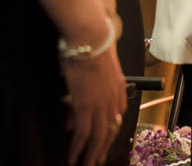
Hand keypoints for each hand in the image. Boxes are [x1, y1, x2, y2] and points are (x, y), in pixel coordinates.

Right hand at [59, 20, 125, 165]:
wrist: (91, 38)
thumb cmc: (91, 47)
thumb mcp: (96, 70)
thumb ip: (90, 88)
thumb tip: (75, 105)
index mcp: (119, 90)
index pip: (117, 117)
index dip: (110, 132)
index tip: (104, 140)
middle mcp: (113, 100)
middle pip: (110, 131)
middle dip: (102, 149)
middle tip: (95, 161)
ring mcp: (101, 105)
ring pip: (98, 137)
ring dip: (90, 154)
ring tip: (84, 165)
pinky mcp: (86, 106)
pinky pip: (82, 134)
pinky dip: (77, 148)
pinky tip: (72, 157)